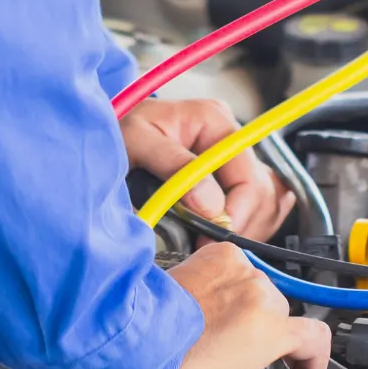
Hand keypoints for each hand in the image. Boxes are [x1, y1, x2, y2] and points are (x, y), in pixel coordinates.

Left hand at [122, 98, 294, 238]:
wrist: (101, 137)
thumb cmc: (118, 132)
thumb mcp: (137, 140)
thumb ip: (174, 167)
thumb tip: (212, 206)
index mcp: (215, 120)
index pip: (248, 175)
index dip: (235, 213)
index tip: (209, 239)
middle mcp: (230, 136)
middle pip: (261, 192)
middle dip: (237, 226)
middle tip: (204, 248)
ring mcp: (232, 158)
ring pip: (266, 203)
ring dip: (242, 229)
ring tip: (206, 242)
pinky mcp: (229, 178)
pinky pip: (259, 208)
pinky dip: (245, 227)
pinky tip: (215, 234)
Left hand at [170, 241, 330, 368]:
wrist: (133, 341)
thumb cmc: (179, 363)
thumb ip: (261, 358)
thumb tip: (264, 358)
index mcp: (267, 327)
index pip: (314, 338)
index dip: (313, 359)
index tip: (305, 367)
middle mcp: (258, 290)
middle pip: (282, 311)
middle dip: (270, 332)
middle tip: (247, 353)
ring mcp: (237, 267)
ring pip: (259, 288)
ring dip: (249, 306)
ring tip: (220, 327)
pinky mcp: (216, 254)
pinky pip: (238, 269)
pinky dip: (231, 284)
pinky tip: (211, 303)